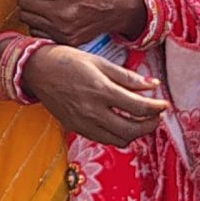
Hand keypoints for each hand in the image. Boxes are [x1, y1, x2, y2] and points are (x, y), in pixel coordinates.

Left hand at [18, 0, 148, 47]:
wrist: (116, 9)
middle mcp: (63, 12)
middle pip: (24, 3)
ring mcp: (63, 28)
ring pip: (27, 18)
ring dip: (29, 9)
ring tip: (39, 1)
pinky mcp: (65, 39)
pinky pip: (36, 31)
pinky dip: (37, 23)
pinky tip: (47, 15)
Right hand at [25, 44, 170, 145]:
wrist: (35, 70)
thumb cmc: (67, 60)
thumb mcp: (99, 62)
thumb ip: (127, 77)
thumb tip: (153, 85)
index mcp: (101, 90)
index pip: (140, 107)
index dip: (157, 108)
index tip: (164, 104)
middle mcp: (93, 111)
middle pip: (132, 130)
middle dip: (150, 125)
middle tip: (156, 115)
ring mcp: (83, 122)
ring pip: (119, 140)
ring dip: (135, 132)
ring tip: (139, 120)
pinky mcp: (76, 128)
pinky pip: (104, 139)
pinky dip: (117, 135)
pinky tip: (119, 122)